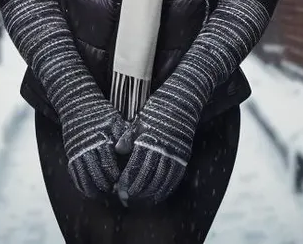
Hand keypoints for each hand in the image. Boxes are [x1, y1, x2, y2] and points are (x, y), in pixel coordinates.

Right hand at [62, 108, 127, 198]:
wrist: (77, 104)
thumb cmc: (101, 113)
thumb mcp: (115, 121)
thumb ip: (125, 136)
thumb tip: (135, 150)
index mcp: (100, 138)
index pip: (107, 162)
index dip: (115, 174)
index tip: (121, 180)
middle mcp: (87, 146)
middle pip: (95, 172)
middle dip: (105, 184)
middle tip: (114, 190)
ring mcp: (77, 151)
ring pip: (83, 176)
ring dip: (93, 188)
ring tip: (103, 193)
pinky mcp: (70, 154)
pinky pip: (74, 174)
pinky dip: (82, 185)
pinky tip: (90, 190)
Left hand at [112, 84, 200, 205]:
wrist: (183, 100)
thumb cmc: (158, 108)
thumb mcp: (140, 119)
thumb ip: (129, 136)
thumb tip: (118, 150)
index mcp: (150, 140)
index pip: (137, 168)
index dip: (127, 182)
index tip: (118, 190)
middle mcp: (164, 150)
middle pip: (149, 179)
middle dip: (136, 192)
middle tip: (126, 199)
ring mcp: (176, 154)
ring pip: (163, 182)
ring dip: (150, 194)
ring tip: (140, 201)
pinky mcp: (184, 156)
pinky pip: (175, 178)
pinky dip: (166, 189)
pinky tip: (158, 194)